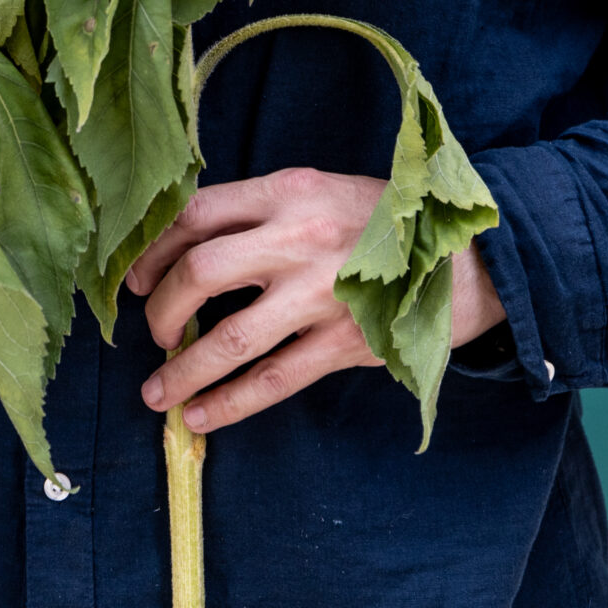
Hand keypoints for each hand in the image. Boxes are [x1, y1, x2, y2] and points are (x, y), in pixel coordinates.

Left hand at [125, 167, 504, 433]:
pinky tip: (200, 417)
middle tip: (148, 331)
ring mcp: (322, 296)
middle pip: (200, 273)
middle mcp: (300, 239)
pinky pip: (273, 381)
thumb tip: (185, 243)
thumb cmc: (385, 221)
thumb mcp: (321, 190)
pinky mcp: (346, 344)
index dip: (152, 248)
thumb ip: (261, 210)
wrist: (476, 256)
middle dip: (159, 308)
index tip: (132, 276)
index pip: (195, 213)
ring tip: (156, 393)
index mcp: (288, 191)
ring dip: (182, 371)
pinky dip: (229, 404)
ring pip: (228, 339)